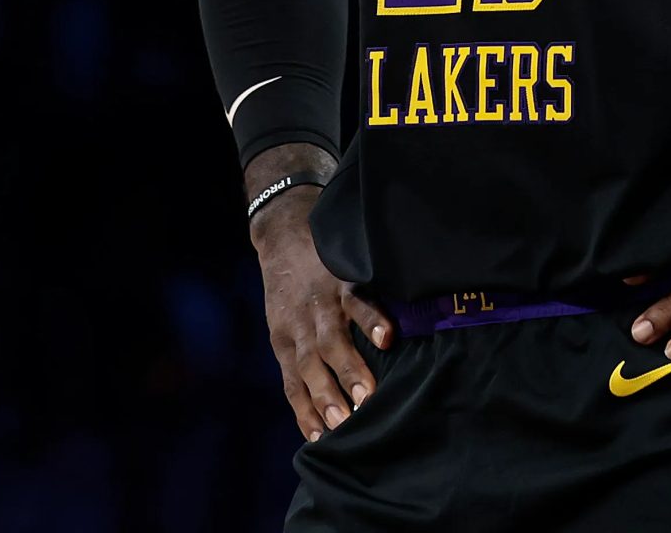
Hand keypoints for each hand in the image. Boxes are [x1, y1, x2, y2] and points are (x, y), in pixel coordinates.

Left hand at [252, 187, 395, 440]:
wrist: (283, 232)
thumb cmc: (288, 291)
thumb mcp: (284, 325)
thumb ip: (300, 359)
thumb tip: (320, 407)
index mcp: (285, 341)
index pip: (292, 383)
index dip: (304, 410)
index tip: (321, 438)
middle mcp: (300, 326)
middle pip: (312, 365)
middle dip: (328, 394)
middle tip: (347, 422)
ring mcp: (321, 304)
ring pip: (333, 339)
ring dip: (349, 366)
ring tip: (368, 393)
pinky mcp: (340, 281)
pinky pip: (358, 302)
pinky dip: (371, 319)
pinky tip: (387, 338)